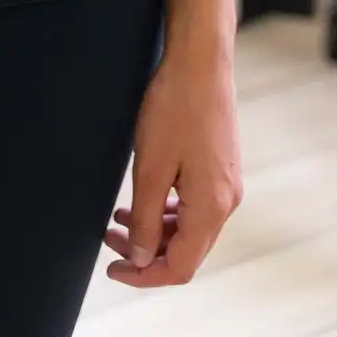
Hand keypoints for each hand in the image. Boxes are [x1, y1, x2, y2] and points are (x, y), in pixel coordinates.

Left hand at [103, 38, 242, 287]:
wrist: (201, 61)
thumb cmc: (175, 107)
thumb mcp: (150, 167)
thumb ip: (145, 219)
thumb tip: (140, 258)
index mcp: (211, 207)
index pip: (180, 267)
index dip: (143, 276)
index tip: (112, 269)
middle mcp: (226, 202)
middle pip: (186, 251)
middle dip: (146, 253)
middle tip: (108, 239)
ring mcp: (227, 184)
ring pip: (190, 229)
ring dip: (154, 231)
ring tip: (118, 218)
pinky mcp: (222, 168)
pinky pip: (195, 206)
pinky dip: (168, 211)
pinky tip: (144, 198)